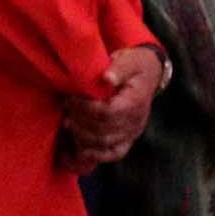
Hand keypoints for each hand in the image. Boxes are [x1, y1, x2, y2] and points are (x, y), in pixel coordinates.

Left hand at [62, 49, 160, 163]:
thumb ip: (118, 68)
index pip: (108, 113)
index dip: (85, 108)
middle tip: (66, 108)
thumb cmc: (134, 66)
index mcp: (135, 102)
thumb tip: (107, 78)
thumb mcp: (128, 60)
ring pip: (105, 145)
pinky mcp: (128, 139)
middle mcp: (136, 121)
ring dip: (82, 136)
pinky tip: (79, 149)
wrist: (148, 75)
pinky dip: (96, 155)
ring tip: (68, 122)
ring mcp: (132, 132)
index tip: (71, 99)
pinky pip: (113, 154)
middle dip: (80, 121)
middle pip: (104, 131)